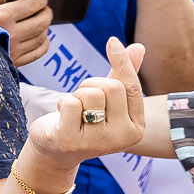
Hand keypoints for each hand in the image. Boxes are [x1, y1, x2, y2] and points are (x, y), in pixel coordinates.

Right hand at [0, 0, 55, 68]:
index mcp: (2, 16)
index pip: (34, 5)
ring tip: (38, 21)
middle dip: (46, 12)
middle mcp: (10, 34)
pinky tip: (38, 37)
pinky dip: (43, 43)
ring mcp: (12, 50)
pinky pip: (37, 53)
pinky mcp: (12, 61)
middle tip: (43, 8)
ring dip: (44, 27)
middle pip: (42, 22)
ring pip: (41, 37)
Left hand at [25, 38, 148, 172]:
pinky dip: (63, 103)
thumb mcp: (106, 100)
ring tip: (74, 112)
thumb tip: (138, 46)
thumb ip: (122, 75)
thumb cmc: (83, 121)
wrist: (54, 151)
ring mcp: (97, 142)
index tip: (112, 41)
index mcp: (137, 127)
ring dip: (76, 95)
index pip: (132, 87)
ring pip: (90, 93)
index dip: (122, 62)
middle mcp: (122, 137)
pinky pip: (70, 103)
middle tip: (83, 100)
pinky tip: (62, 118)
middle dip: (92, 85)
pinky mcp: (70, 141)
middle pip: (111, 87)